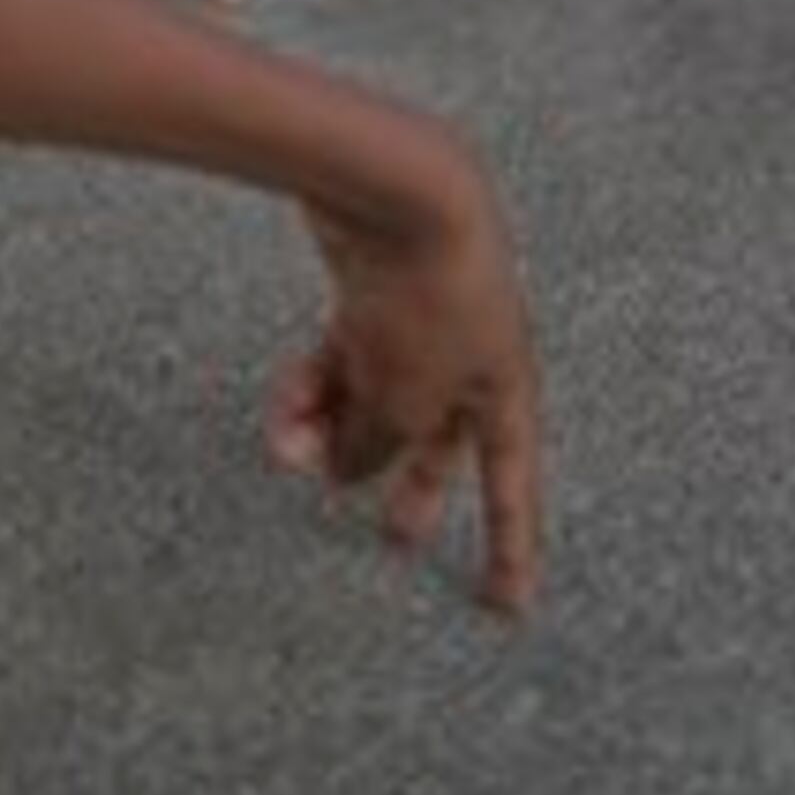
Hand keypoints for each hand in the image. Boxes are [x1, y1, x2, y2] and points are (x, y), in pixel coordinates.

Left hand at [265, 139, 546, 614]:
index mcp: (504, 388)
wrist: (399, 189)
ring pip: (373, 403)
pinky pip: (341, 363)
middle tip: (390, 536)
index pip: (513, 486)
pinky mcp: (372, 296)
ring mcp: (420, 324)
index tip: (509, 605)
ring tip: (288, 452)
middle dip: (411, 485)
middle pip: (440, 442)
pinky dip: (311, 389)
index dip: (510, 550)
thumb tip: (347, 474)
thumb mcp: (404, 398)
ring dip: (330, 433)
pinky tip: (281, 412)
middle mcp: (470, 358)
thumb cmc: (428, 297)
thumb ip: (376, 449)